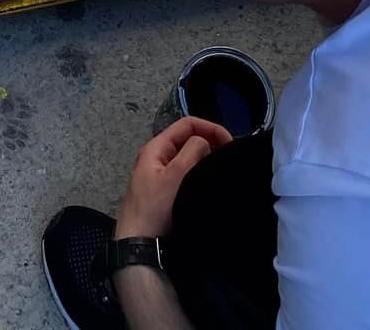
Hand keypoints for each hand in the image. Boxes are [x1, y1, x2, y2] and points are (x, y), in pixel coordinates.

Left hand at [115, 117, 234, 237]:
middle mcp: (158, 158)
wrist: (139, 245)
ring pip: (188, 158)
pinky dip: (200, 173)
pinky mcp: (167, 192)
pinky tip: (210, 183)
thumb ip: (191, 153)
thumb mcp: (174, 177)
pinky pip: (187, 175)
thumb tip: (205, 141)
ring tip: (223, 169)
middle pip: (188, 139)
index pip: (186, 124)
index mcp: (156, 148)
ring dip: (206, 159)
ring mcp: (161, 175)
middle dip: (210, 142)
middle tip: (230, 156)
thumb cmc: (154, 209)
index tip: (230, 143)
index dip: (210, 128)